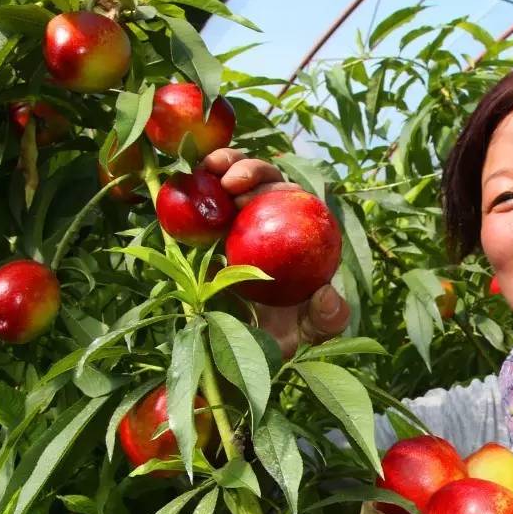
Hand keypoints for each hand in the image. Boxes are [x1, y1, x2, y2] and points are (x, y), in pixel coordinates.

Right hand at [203, 148, 350, 357]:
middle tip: (232, 184)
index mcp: (296, 236)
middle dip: (250, 169)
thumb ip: (327, 320)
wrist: (236, 349)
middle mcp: (268, 221)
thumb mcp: (307, 334)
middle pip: (265, 181)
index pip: (293, 200)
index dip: (278, 188)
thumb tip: (327, 293)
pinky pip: (201, 199)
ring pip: (232, 180)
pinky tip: (185, 180)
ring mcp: (235, 221)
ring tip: (211, 170)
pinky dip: (194, 183)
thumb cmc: (279, 338)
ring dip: (225, 164)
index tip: (259, 196)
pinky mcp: (206, 229)